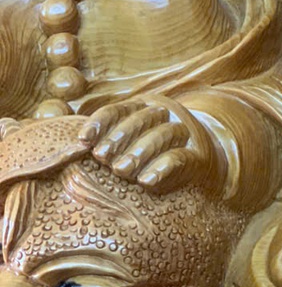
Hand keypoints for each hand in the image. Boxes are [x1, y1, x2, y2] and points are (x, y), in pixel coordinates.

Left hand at [78, 96, 219, 192]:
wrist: (202, 157)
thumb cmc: (154, 152)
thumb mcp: (132, 140)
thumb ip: (109, 139)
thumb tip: (75, 146)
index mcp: (146, 105)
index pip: (121, 108)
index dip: (101, 122)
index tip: (84, 140)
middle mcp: (167, 114)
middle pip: (142, 119)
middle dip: (119, 138)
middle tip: (101, 158)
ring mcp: (185, 132)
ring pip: (163, 134)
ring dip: (139, 152)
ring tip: (121, 170)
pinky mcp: (198, 155)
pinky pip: (180, 157)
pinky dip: (162, 167)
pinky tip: (146, 180)